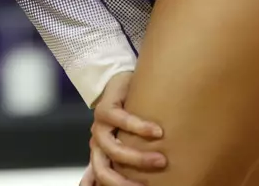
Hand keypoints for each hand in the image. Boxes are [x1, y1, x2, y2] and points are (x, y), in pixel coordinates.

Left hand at [89, 71, 166, 185]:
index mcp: (100, 155)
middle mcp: (97, 143)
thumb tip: (134, 181)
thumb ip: (124, 161)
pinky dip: (140, 128)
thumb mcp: (125, 141)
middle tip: (148, 185)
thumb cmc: (126, 116)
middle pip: (102, 171)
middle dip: (124, 182)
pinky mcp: (105, 108)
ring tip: (161, 160)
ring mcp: (99, 126)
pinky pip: (121, 120)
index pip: (100, 177)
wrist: (119, 84)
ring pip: (113, 149)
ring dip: (138, 157)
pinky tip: (157, 132)